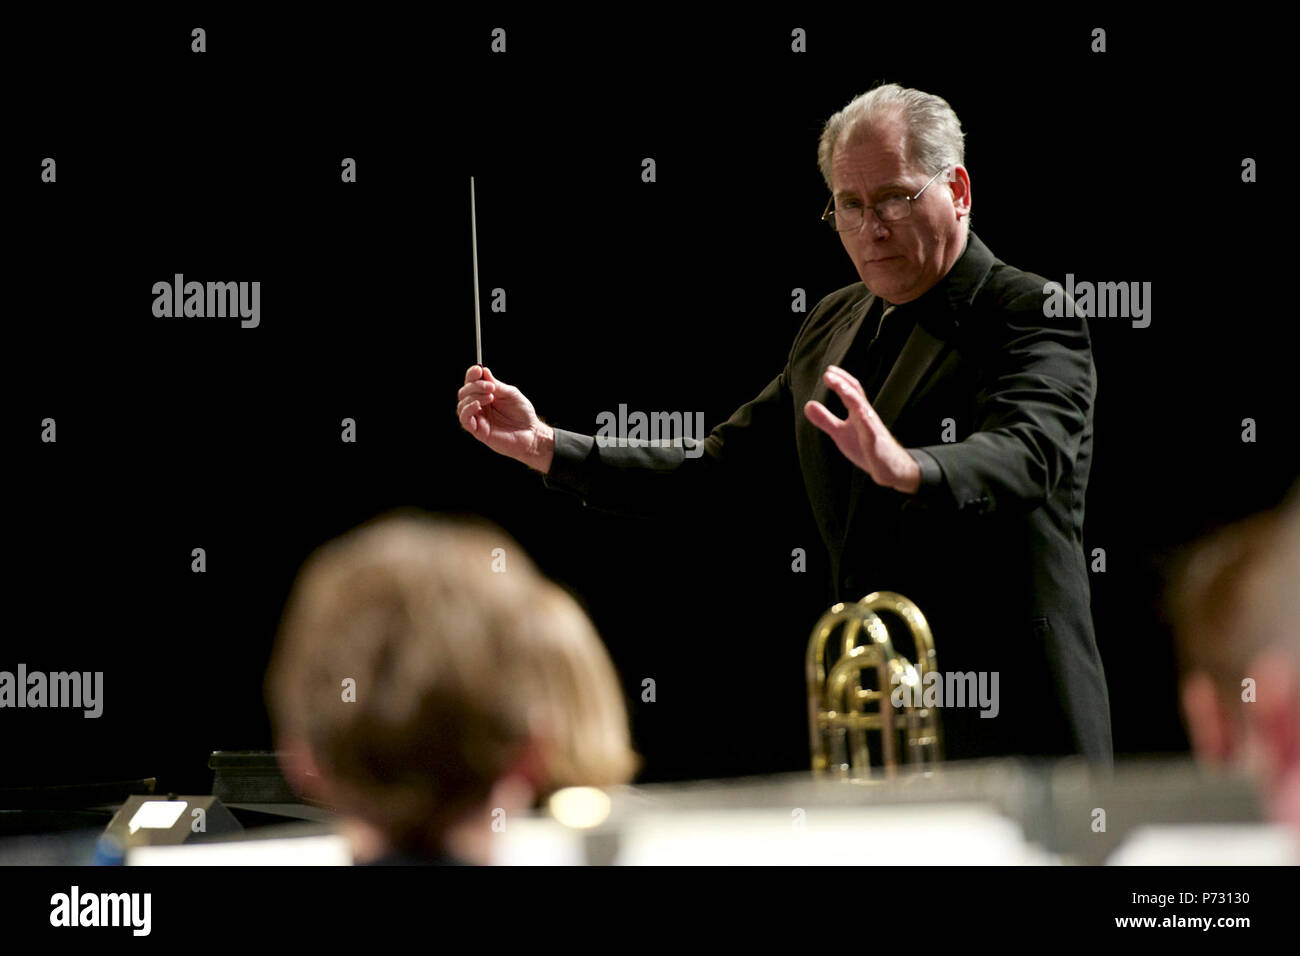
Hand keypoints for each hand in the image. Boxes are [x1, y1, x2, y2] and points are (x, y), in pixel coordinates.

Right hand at [457, 365, 554, 472]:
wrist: (531, 433)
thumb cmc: (522, 413)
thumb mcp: (510, 394)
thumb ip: (496, 384)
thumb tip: (483, 370)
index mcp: (485, 395)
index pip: (471, 383)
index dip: (472, 374)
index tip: (478, 369)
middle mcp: (479, 406)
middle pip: (464, 392)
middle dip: (475, 386)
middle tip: (490, 387)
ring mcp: (478, 418)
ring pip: (462, 404)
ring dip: (473, 396)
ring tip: (490, 397)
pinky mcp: (478, 431)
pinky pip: (465, 419)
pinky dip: (468, 409)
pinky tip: (478, 404)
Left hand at [803, 365, 920, 493]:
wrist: (890, 468)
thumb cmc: (866, 447)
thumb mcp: (840, 433)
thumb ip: (825, 419)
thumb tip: (807, 404)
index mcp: (858, 412)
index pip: (851, 391)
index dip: (840, 380)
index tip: (828, 371)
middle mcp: (867, 417)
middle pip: (857, 395)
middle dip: (844, 383)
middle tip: (829, 373)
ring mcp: (873, 430)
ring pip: (864, 410)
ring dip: (853, 397)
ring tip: (841, 387)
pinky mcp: (877, 444)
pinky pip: (872, 432)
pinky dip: (866, 423)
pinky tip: (860, 414)